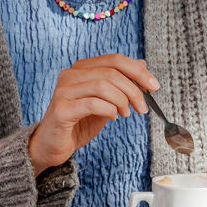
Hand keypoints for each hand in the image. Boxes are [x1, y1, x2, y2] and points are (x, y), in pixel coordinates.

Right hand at [29, 54, 159, 175]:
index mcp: (81, 69)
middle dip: (134, 89)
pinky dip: (109, 110)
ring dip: (122, 101)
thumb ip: (120, 83)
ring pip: (102, 85)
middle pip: (111, 72)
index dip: (138, 71)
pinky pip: (92, 103)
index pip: (114, 60)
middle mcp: (70, 75)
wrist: (52, 146)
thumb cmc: (78, 123)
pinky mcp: (61, 109)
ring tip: (126, 114)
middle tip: (142, 107)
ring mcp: (63, 91)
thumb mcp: (105, 101)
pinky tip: (113, 117)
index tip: (154, 86)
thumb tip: (141, 65)